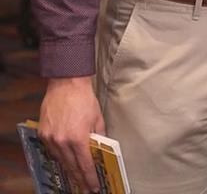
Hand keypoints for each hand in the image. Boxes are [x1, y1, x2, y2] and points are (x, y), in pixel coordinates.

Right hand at [39, 77, 104, 191]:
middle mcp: (62, 141)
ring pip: (60, 160)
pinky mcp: (43, 133)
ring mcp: (50, 138)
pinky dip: (59, 157)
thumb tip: (101, 148)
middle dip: (80, 178)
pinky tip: (65, 161)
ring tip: (77, 177)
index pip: (85, 164)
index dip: (90, 177)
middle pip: (71, 166)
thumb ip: (99, 136)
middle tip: (86, 187)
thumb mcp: (98, 118)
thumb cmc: (84, 100)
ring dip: (69, 169)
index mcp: (78, 138)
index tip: (94, 186)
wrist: (66, 85)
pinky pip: (52, 151)